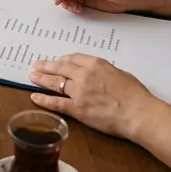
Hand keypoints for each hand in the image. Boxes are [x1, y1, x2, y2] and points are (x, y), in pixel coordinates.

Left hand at [28, 55, 170, 142]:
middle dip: (46, 66)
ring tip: (32, 76)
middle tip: (36, 65)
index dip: (63, 60)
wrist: (138, 113)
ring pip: (55, 82)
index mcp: (95, 63)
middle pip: (60, 68)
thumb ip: (105, 71)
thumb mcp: (120, 74)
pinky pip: (56, 102)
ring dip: (41, 79)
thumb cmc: (135, 94)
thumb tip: (98, 74)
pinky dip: (44, 99)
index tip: (57, 62)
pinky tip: (34, 97)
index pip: (73, 58)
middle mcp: (83, 75)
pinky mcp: (77, 109)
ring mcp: (78, 92)